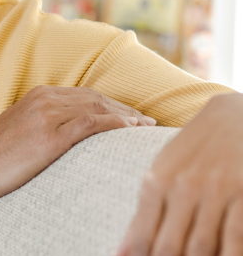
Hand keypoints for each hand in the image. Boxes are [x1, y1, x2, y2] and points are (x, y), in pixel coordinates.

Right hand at [0, 85, 155, 200]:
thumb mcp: (21, 124)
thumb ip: (43, 117)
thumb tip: (66, 126)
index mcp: (39, 94)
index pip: (85, 94)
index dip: (112, 104)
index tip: (131, 115)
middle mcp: (46, 98)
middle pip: (96, 98)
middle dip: (124, 109)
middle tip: (147, 121)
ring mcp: (49, 115)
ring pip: (97, 108)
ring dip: (126, 116)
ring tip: (145, 127)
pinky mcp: (51, 135)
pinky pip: (90, 124)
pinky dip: (114, 124)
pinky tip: (129, 130)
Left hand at [118, 92, 242, 255]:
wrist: (232, 116)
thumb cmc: (191, 148)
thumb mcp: (164, 169)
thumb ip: (148, 208)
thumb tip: (127, 250)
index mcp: (157, 180)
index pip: (142, 233)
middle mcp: (184, 187)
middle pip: (171, 246)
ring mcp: (217, 193)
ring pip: (203, 248)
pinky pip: (235, 240)